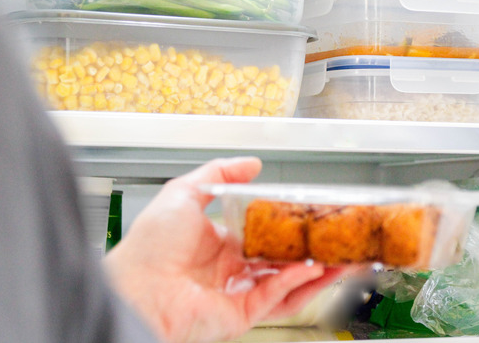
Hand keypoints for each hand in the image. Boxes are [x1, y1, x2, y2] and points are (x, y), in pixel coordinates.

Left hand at [103, 157, 354, 342]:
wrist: (136, 288)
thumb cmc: (148, 247)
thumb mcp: (183, 193)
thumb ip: (219, 173)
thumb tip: (251, 164)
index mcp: (217, 244)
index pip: (263, 234)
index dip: (289, 227)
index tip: (312, 217)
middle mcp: (230, 270)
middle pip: (281, 261)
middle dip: (312, 252)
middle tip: (337, 240)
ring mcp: (237, 293)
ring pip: (287, 284)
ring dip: (316, 272)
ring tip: (342, 258)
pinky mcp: (241, 314)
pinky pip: (276, 297)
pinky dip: (297, 283)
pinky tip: (313, 268)